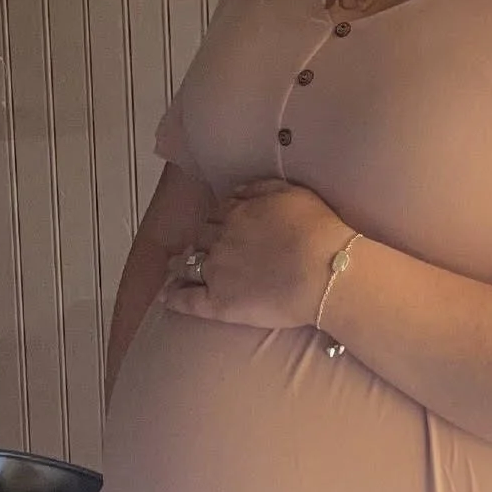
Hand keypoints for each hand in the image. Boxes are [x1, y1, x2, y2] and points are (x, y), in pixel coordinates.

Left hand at [162, 179, 351, 334]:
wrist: (324, 271)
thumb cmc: (317, 231)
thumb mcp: (292, 193)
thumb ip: (261, 188)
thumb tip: (238, 190)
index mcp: (238, 213)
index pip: (218, 213)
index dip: (220, 220)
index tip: (223, 226)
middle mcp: (222, 239)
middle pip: (202, 237)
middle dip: (202, 241)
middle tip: (205, 248)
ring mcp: (217, 272)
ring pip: (188, 264)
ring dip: (181, 264)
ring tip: (176, 268)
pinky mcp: (219, 303)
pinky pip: (187, 299)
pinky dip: (173, 297)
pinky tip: (166, 297)